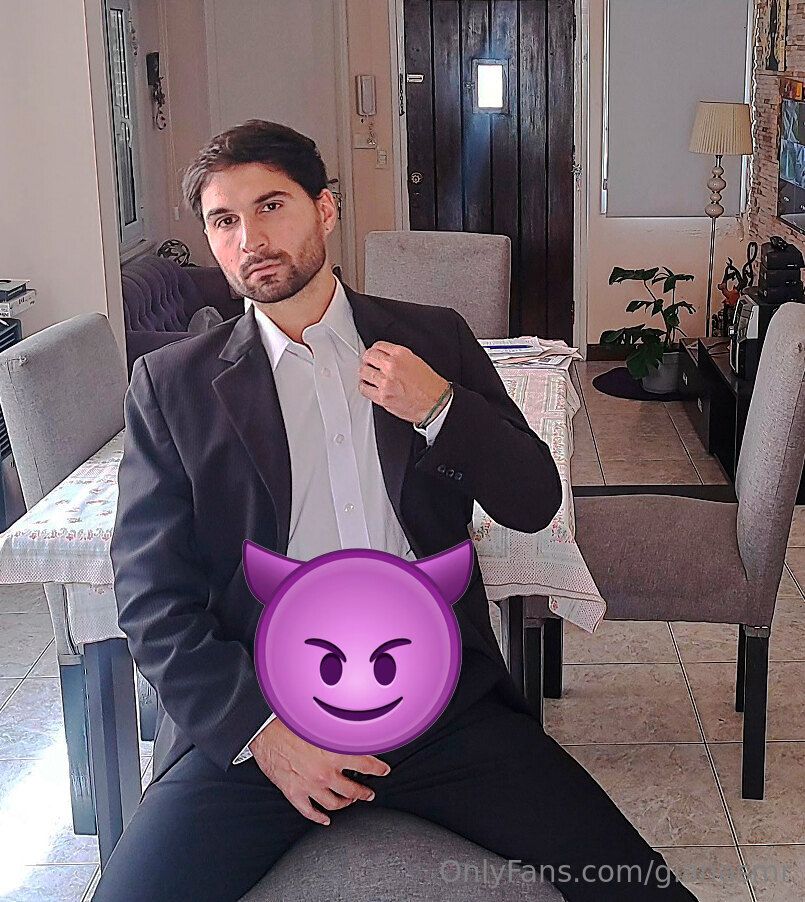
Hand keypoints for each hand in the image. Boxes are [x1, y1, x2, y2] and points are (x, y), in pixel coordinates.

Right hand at [248, 718, 390, 825]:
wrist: (264, 732)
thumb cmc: (291, 723)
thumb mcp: (322, 725)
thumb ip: (340, 733)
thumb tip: (356, 731)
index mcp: (335, 753)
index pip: (367, 764)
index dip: (378, 769)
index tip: (384, 770)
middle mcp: (325, 773)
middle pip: (353, 789)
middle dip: (364, 792)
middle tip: (369, 793)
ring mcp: (310, 786)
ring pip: (334, 803)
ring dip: (344, 804)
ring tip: (349, 802)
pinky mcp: (294, 793)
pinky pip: (310, 811)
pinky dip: (319, 817)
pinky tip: (325, 819)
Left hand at [359, 341, 449, 424]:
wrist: (436, 403)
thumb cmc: (430, 385)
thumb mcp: (415, 361)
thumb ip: (397, 357)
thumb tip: (383, 357)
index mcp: (400, 355)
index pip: (377, 346)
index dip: (374, 351)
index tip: (373, 355)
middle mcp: (391, 366)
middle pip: (368, 357)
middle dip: (368, 361)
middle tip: (369, 365)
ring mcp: (385, 382)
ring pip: (363, 372)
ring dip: (365, 374)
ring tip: (369, 376)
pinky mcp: (382, 397)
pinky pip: (364, 389)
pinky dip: (364, 387)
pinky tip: (369, 387)